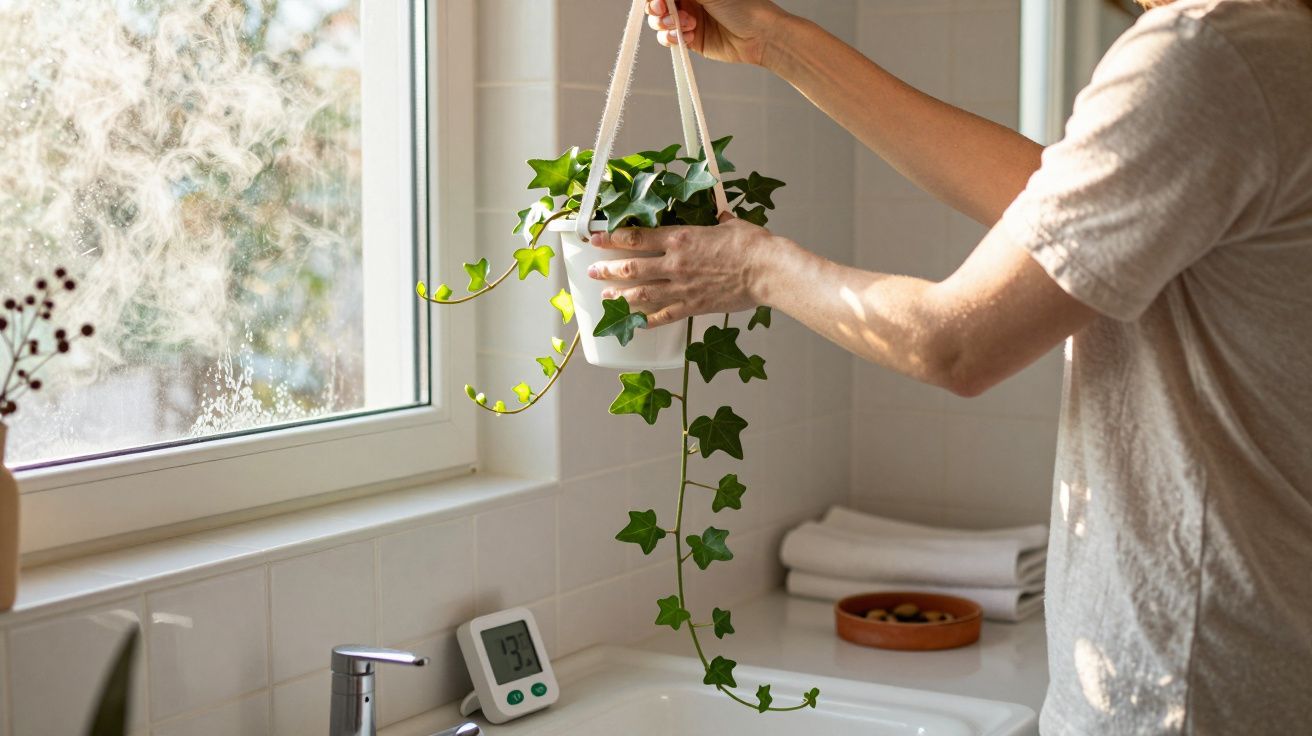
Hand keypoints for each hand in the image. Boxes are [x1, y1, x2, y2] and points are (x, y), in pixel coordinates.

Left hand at [587, 217, 785, 326]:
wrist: (767, 272)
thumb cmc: (753, 246)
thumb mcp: (731, 225)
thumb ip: (718, 222)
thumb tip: (720, 217)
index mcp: (680, 238)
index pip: (636, 237)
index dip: (611, 238)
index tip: (596, 238)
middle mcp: (675, 263)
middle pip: (631, 267)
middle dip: (607, 269)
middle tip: (593, 271)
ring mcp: (681, 287)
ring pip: (640, 294)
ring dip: (619, 296)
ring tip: (606, 297)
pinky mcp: (693, 306)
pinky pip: (663, 316)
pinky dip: (646, 320)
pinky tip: (635, 323)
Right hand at [645, 0, 788, 66]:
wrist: (760, 35)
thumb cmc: (744, 7)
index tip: (659, 0)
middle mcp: (689, 0)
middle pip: (657, 4)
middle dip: (656, 8)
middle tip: (663, 10)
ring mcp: (688, 20)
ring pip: (660, 22)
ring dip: (666, 24)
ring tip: (686, 25)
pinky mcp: (691, 40)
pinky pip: (669, 39)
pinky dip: (672, 38)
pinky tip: (687, 36)